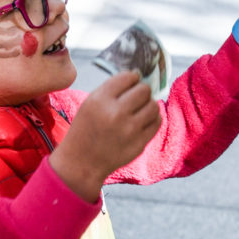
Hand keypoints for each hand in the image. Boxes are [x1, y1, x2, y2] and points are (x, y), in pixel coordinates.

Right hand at [51, 71, 161, 201]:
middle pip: (144, 90)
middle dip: (141, 91)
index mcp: (100, 100)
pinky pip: (157, 122)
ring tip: (139, 109)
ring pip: (153, 105)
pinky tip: (143, 120)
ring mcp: (129, 130)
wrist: (82, 162)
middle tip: (135, 97)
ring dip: (148, 104)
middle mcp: (115, 113)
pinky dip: (152, 118)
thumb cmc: (86, 130)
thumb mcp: (90, 103)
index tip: (130, 83)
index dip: (132, 78)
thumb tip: (138, 76)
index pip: (128, 77)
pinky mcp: (140, 143)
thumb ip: (112, 89)